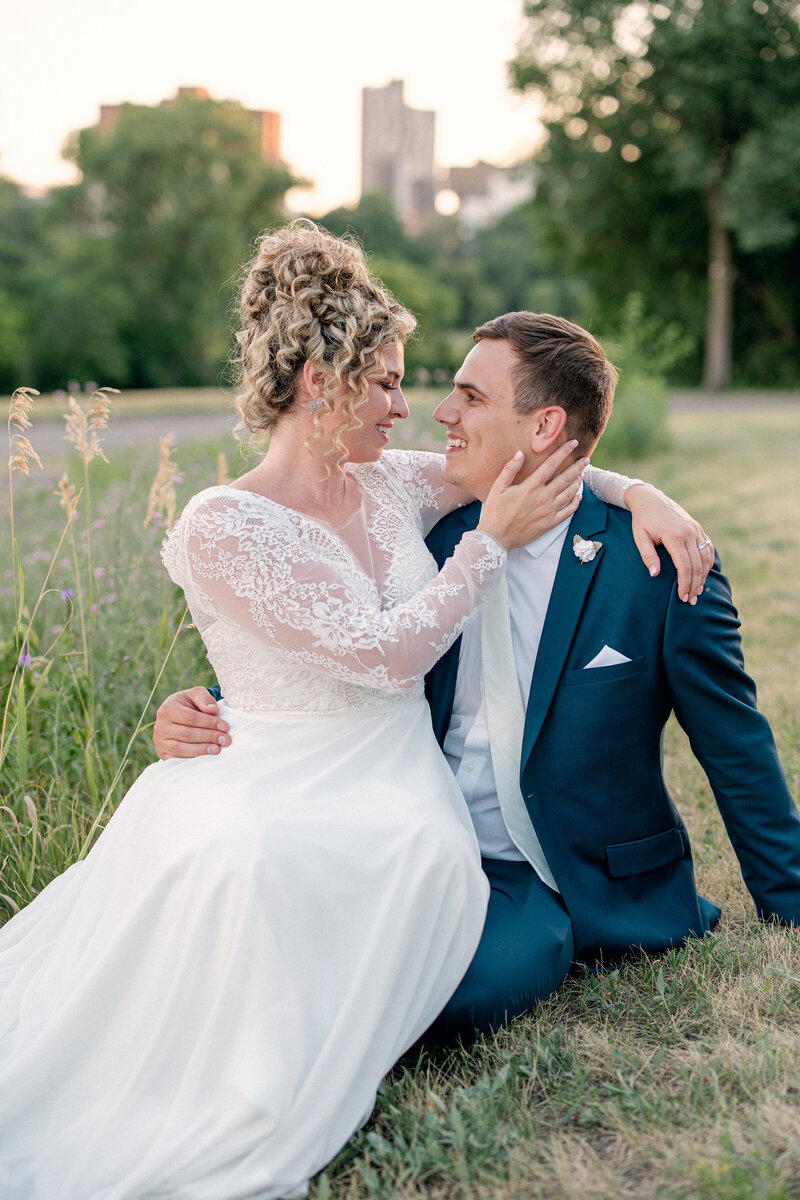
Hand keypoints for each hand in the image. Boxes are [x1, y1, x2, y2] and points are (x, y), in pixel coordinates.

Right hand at [153, 688, 230, 758]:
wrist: (176, 716)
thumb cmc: (188, 704)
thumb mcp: (195, 694)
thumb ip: (204, 698)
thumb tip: (213, 710)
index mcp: (167, 709)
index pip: (191, 718)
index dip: (209, 723)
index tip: (225, 727)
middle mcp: (160, 726)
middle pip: (187, 734)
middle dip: (209, 737)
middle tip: (225, 740)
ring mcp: (160, 742)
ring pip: (182, 749)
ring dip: (202, 750)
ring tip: (218, 749)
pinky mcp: (163, 754)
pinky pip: (178, 759)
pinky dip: (193, 759)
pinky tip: (207, 757)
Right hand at [477, 440, 585, 549]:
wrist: (496, 537)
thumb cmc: (495, 511)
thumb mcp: (497, 487)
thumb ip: (510, 469)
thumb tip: (520, 454)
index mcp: (531, 486)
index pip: (552, 464)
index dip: (564, 452)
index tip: (573, 443)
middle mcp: (543, 497)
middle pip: (566, 478)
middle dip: (577, 466)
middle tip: (586, 459)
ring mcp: (548, 511)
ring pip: (569, 493)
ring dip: (577, 482)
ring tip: (582, 475)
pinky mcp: (550, 523)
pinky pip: (568, 512)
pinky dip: (575, 503)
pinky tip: (578, 497)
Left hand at [625, 484, 712, 603]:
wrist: (650, 499)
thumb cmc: (642, 520)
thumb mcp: (640, 537)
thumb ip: (648, 556)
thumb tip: (655, 574)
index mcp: (674, 535)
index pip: (684, 565)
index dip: (685, 583)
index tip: (683, 597)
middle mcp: (688, 532)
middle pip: (697, 565)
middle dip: (695, 585)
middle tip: (691, 600)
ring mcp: (695, 529)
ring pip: (705, 557)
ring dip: (703, 576)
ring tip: (698, 591)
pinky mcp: (698, 528)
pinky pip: (708, 548)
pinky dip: (708, 563)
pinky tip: (703, 574)